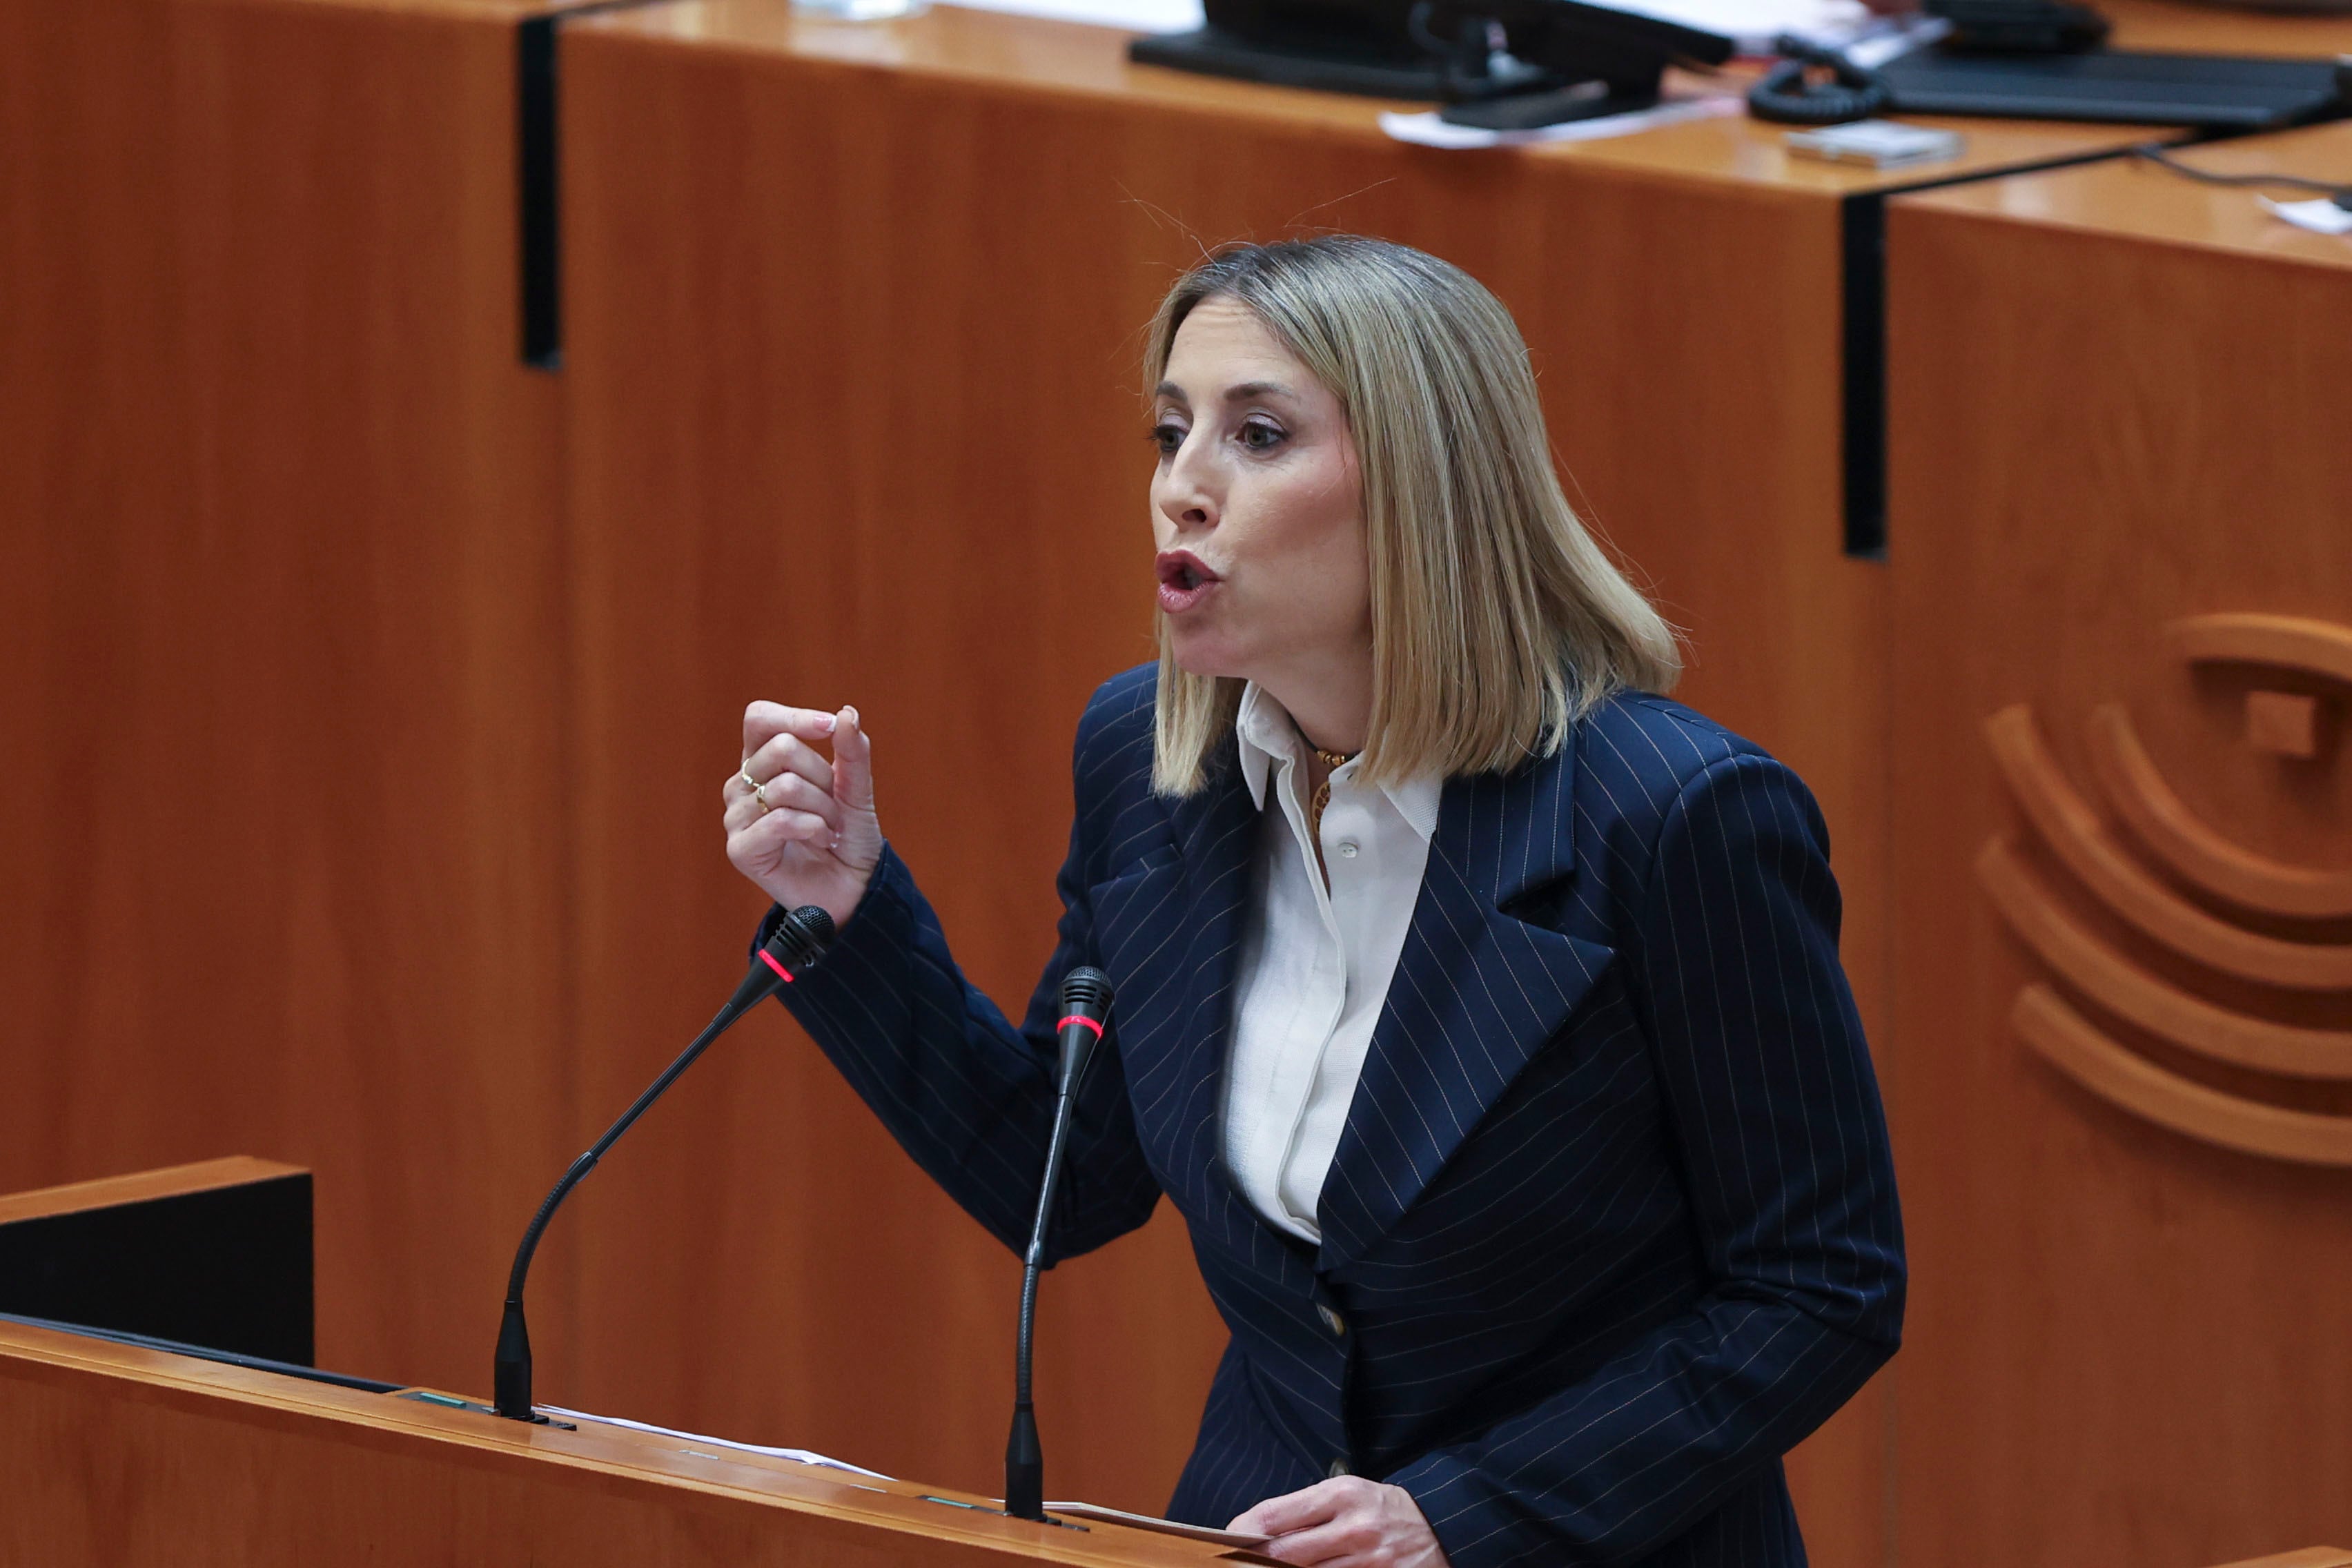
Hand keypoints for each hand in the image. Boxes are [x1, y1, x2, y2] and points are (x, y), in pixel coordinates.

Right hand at [723, 702, 881, 931]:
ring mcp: (736, 817)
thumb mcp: (856, 789)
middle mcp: (742, 785)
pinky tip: (821, 841)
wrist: (854, 887)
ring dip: (824, 808)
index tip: (828, 728)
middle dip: (824, 776)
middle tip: (834, 807)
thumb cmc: (848, 836)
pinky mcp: (740, 850)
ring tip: (829, 828)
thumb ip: (852, 752)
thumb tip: (846, 713)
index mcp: (762, 762)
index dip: (794, 717)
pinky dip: (814, 829)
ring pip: (785, 786)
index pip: (759, 719)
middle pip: (782, 748)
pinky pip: (780, 820)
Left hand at [1230, 1477, 1450, 1567]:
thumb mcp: (1347, 1493)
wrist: (1442, 1526)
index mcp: (1341, 1494)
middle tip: (1240, 1563)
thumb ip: (1306, 1511)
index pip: (1276, 1514)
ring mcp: (1369, 1560)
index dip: (1244, 1530)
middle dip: (1257, 1561)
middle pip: (1284, 1554)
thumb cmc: (1383, 1509)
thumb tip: (1256, 1533)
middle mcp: (1354, 1527)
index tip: (1229, 1538)